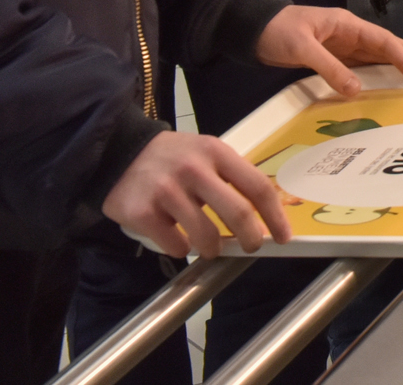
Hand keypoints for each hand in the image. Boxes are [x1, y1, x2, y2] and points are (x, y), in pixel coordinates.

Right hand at [103, 130, 287, 258]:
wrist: (119, 153)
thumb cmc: (172, 158)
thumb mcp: (205, 153)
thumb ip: (229, 178)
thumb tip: (260, 218)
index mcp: (216, 152)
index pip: (256, 186)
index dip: (275, 216)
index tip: (283, 237)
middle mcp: (193, 169)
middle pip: (237, 213)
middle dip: (251, 238)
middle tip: (251, 247)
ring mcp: (167, 191)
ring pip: (206, 236)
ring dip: (213, 249)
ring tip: (210, 247)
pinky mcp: (142, 212)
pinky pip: (175, 245)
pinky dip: (182, 250)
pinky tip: (178, 241)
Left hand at [255, 5, 402, 97]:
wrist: (251, 29)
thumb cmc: (276, 31)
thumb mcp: (302, 48)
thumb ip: (329, 67)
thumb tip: (356, 90)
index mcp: (347, 24)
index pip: (383, 42)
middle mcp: (350, 34)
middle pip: (388, 45)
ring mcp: (342, 46)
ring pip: (378, 57)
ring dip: (400, 65)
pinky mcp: (332, 57)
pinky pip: (361, 67)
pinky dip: (378, 74)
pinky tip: (388, 83)